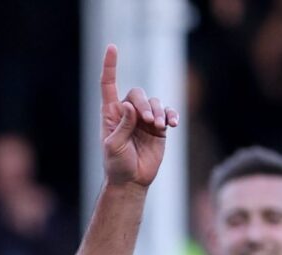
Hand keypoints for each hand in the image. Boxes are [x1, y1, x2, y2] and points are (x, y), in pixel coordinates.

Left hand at [99, 45, 177, 187]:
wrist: (132, 180)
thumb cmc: (117, 164)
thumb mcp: (114, 146)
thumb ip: (122, 126)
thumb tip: (129, 106)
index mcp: (111, 114)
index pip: (108, 85)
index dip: (110, 66)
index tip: (112, 47)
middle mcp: (127, 112)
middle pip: (138, 94)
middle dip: (145, 104)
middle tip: (148, 121)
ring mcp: (144, 119)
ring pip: (155, 102)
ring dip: (159, 111)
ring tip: (159, 125)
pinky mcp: (158, 127)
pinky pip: (168, 112)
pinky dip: (171, 115)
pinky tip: (173, 124)